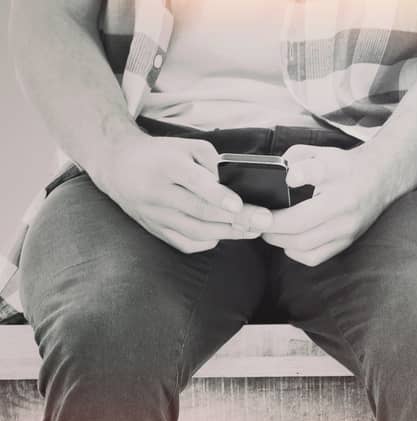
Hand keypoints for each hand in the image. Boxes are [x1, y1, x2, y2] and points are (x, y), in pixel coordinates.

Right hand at [91, 133, 267, 253]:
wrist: (117, 164)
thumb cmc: (162, 154)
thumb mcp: (187, 146)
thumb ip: (214, 163)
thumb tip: (238, 187)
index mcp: (166, 165)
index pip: (194, 183)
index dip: (218, 196)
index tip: (239, 205)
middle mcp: (157, 192)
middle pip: (200, 211)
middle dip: (236, 219)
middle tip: (264, 221)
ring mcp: (154, 214)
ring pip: (195, 231)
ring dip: (228, 233)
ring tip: (253, 230)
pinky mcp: (154, 229)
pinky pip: (185, 243)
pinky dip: (208, 241)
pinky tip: (224, 235)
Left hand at [260, 146, 392, 266]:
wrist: (380, 179)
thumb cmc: (347, 166)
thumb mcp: (321, 156)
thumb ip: (297, 163)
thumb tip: (281, 179)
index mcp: (339, 200)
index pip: (299, 218)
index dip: (272, 220)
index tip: (256, 212)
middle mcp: (345, 223)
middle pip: (299, 239)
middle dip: (272, 233)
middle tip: (256, 221)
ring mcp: (346, 236)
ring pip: (306, 251)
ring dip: (281, 243)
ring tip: (269, 230)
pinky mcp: (346, 243)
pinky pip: (315, 257)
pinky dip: (296, 252)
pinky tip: (288, 240)